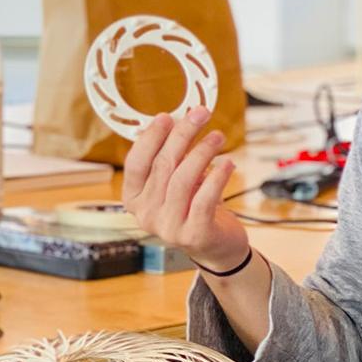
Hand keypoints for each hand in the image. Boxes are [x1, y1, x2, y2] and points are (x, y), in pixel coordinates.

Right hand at [122, 108, 248, 271]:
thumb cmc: (193, 207)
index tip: (167, 116)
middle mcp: (145, 214)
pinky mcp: (193, 234)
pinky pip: (205, 199)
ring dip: (202, 152)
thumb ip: (169, 158)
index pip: (135, 163)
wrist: (216, 247)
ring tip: (218, 137)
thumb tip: (175, 121)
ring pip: (183, 179)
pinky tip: (228, 163)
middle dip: (182, 135)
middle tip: (200, 114)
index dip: (150, 138)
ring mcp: (168, 227)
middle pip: (162, 166)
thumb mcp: (174, 182)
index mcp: (133, 199)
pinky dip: (217, 177)